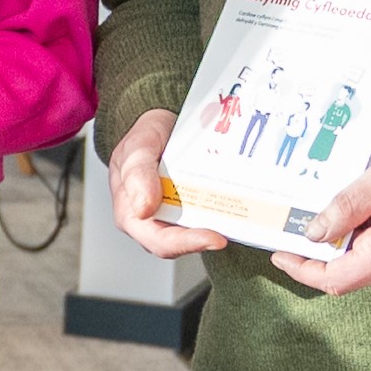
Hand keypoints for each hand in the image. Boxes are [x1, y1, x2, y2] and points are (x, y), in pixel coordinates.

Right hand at [106, 108, 224, 259]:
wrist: (161, 126)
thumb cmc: (144, 138)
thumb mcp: (136, 147)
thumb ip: (137, 174)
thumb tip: (144, 208)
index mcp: (131, 214)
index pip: (158, 240)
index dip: (185, 243)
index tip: (214, 238)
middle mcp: (152, 221)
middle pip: (179, 244)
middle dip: (204, 241)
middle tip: (228, 236)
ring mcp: (173, 216)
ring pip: (194, 234)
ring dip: (216, 229)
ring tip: (240, 220)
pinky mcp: (192, 210)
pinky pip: (206, 218)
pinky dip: (221, 215)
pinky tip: (237, 207)